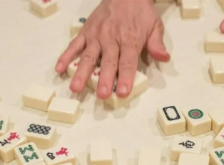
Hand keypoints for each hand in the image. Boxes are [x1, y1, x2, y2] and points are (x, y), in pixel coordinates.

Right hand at [55, 0, 169, 99]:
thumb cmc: (140, 11)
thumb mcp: (154, 24)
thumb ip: (157, 43)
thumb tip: (164, 58)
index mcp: (129, 39)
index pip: (127, 62)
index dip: (126, 77)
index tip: (123, 92)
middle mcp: (111, 38)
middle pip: (108, 62)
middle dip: (105, 79)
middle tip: (102, 95)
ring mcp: (96, 35)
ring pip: (88, 56)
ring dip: (82, 73)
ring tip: (75, 88)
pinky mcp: (85, 31)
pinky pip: (74, 44)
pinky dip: (65, 56)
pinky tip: (59, 69)